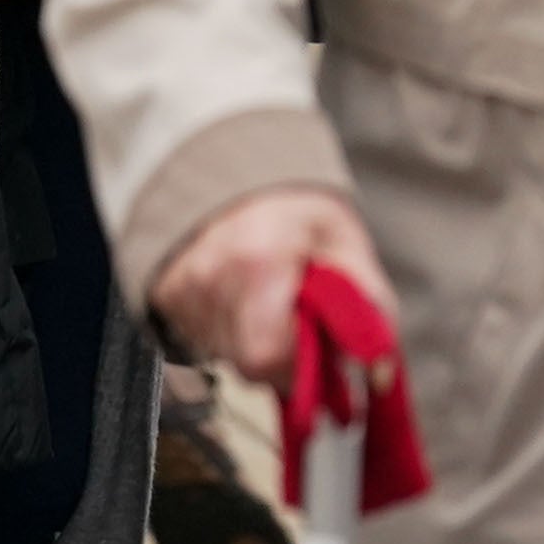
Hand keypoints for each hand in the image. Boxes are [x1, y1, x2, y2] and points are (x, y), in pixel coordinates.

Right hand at [148, 184, 387, 386]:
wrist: (233, 172)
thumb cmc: (294, 208)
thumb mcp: (345, 241)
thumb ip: (369, 304)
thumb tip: (379, 370)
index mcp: (259, 258)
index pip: (266, 356)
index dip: (297, 369)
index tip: (316, 355)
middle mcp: (210, 276)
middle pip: (246, 363)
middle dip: (281, 357)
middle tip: (297, 324)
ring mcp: (180, 287)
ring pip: (225, 355)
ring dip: (254, 342)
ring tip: (269, 301)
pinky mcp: (164, 296)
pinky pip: (202, 339)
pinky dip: (228, 330)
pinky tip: (241, 299)